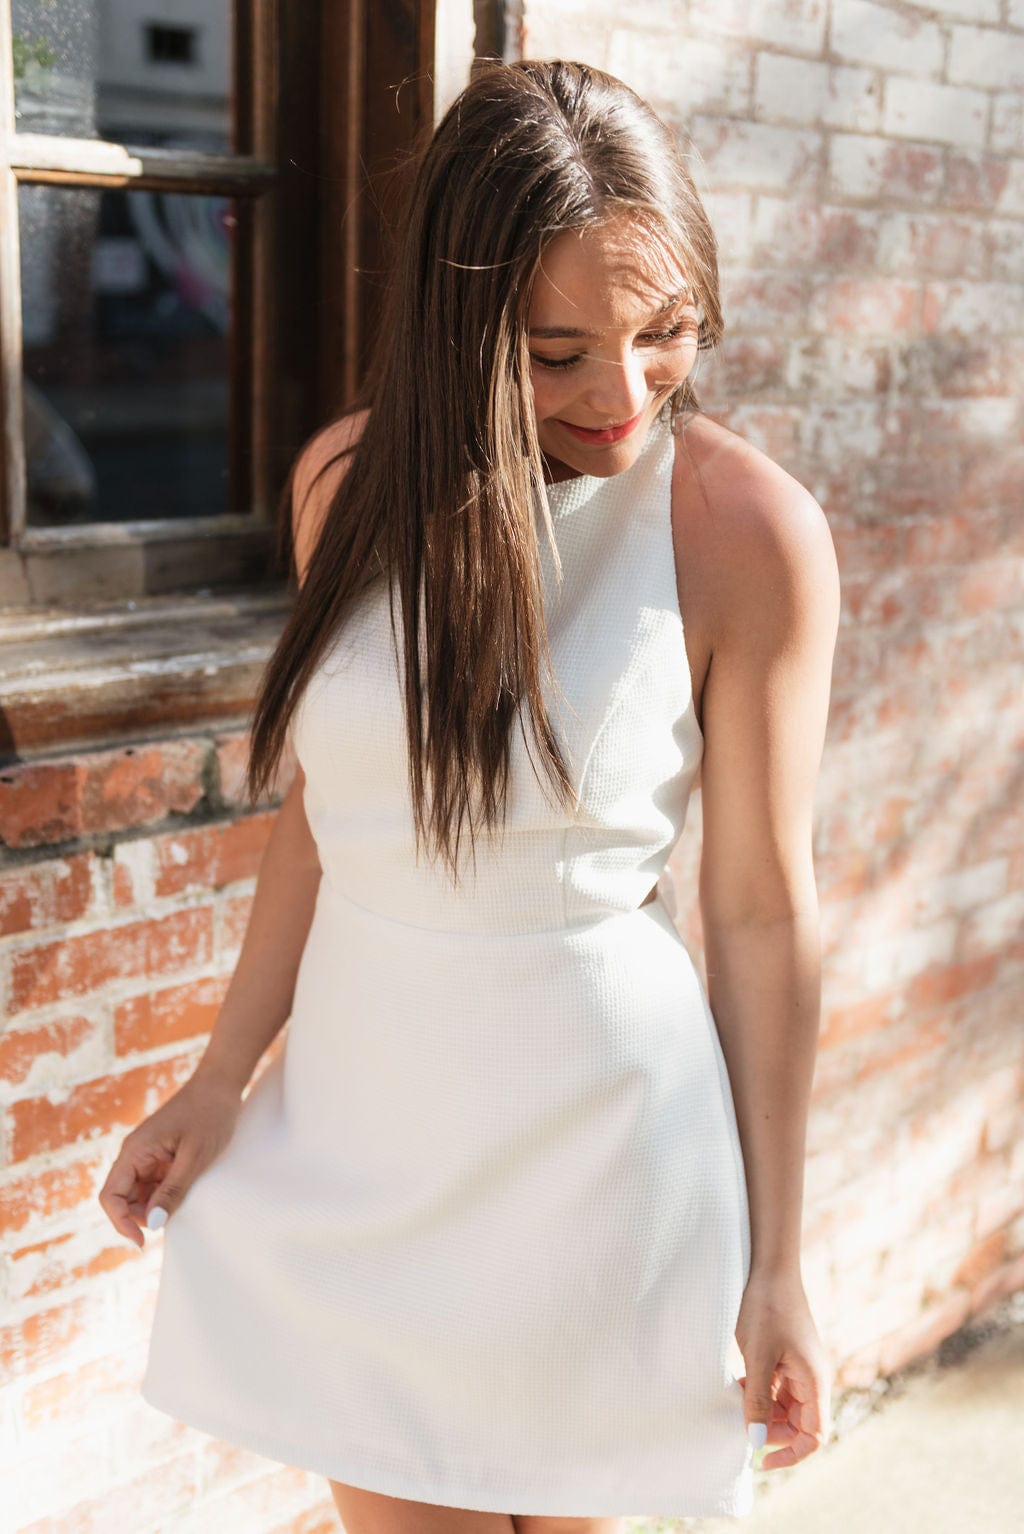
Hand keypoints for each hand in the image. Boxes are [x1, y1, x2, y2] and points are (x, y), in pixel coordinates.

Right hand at [97, 1069, 242, 1247]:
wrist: (221, 1085)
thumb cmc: (210, 1115)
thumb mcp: (195, 1155)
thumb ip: (173, 1189)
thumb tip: (152, 1223)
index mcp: (135, 1151)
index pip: (110, 1196)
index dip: (121, 1222)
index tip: (143, 1242)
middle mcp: (135, 1154)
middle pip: (121, 1198)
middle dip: (139, 1217)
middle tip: (170, 1223)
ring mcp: (147, 1155)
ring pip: (138, 1194)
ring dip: (153, 1207)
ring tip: (182, 1204)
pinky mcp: (160, 1156)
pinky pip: (153, 1184)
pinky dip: (164, 1196)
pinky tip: (185, 1195)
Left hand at [735, 1266, 831, 1468]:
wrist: (769, 1265)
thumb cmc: (766, 1307)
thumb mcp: (758, 1357)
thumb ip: (757, 1400)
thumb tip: (757, 1442)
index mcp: (814, 1381)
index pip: (816, 1435)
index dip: (791, 1453)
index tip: (761, 1459)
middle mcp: (812, 1378)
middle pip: (799, 1423)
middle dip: (770, 1430)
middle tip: (739, 1424)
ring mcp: (801, 1366)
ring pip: (785, 1406)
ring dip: (762, 1410)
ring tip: (734, 1402)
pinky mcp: (788, 1356)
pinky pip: (777, 1387)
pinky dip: (759, 1391)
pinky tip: (736, 1384)